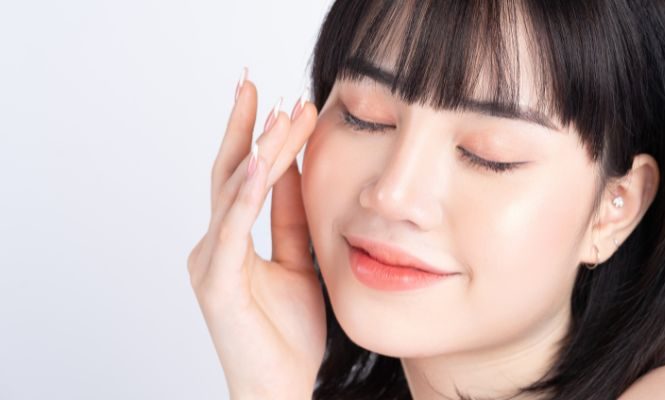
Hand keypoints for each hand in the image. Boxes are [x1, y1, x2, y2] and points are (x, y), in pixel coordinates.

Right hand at [187, 71, 324, 399]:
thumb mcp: (300, 261)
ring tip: (275, 112)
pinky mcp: (215, 283)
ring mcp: (209, 262)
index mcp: (232, 241)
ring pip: (230, 192)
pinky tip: (259, 164)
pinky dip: (244, 195)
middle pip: (227, 172)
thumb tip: (297, 171)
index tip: (283, 102)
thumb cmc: (287, 335)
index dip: (260, 137)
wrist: (281, 389)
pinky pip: (231, 230)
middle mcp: (213, 245)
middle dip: (243, 125)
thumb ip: (291, 219)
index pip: (244, 177)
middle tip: (254, 82)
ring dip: (255, 149)